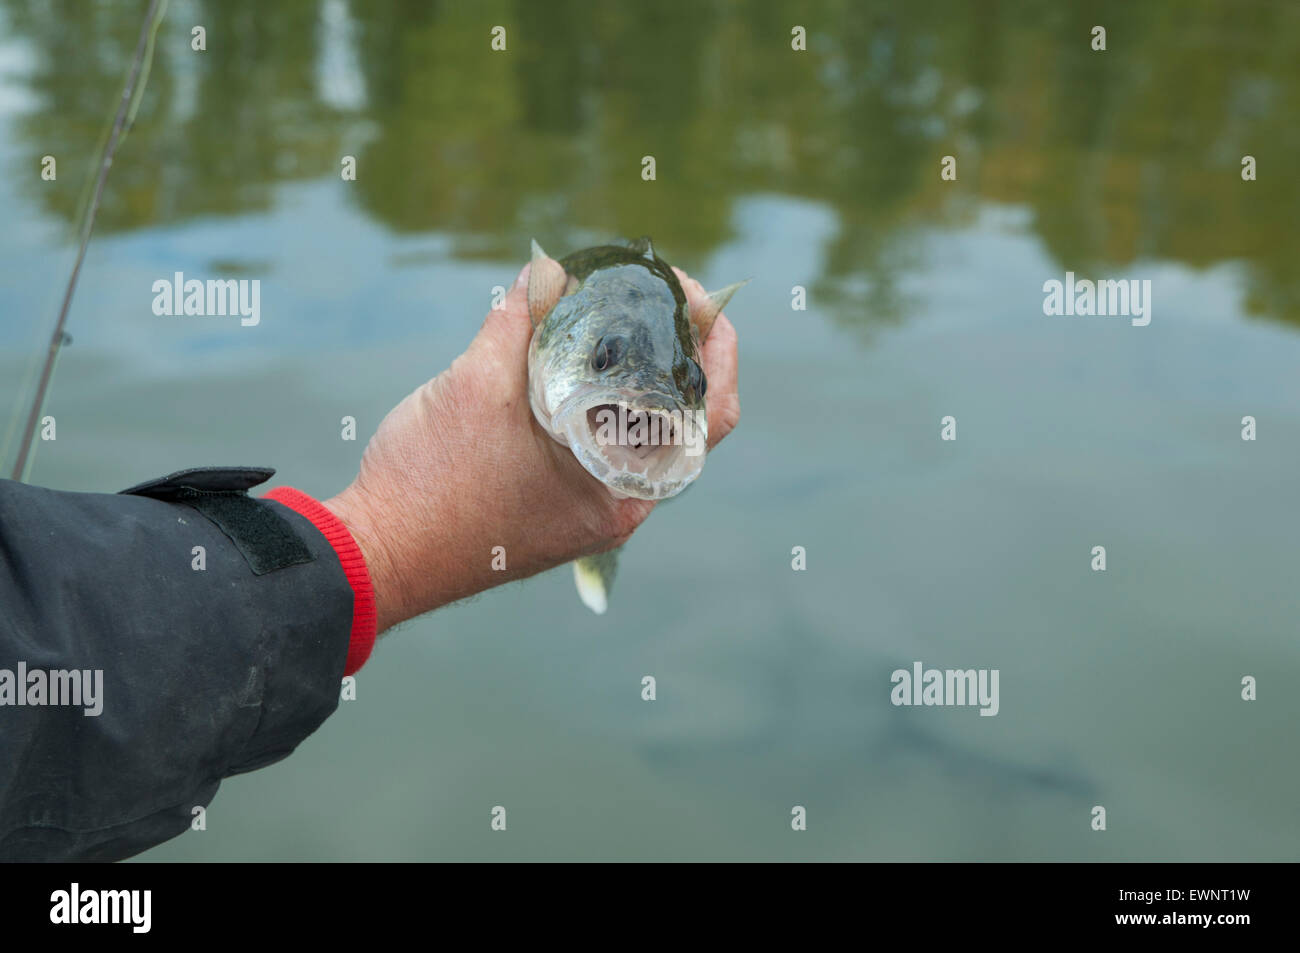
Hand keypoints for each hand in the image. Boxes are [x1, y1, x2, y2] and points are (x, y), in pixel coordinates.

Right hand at [324, 260, 740, 631]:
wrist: (376, 557)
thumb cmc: (427, 482)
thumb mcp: (476, 384)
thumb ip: (521, 320)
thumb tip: (550, 269)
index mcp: (621, 486)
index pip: (712, 412)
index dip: (716, 347)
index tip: (694, 296)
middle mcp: (619, 507)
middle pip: (683, 419)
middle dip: (675, 352)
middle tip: (654, 297)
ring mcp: (591, 516)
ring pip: (640, 435)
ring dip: (635, 379)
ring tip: (613, 321)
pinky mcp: (559, 516)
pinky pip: (602, 452)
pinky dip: (600, 407)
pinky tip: (570, 368)